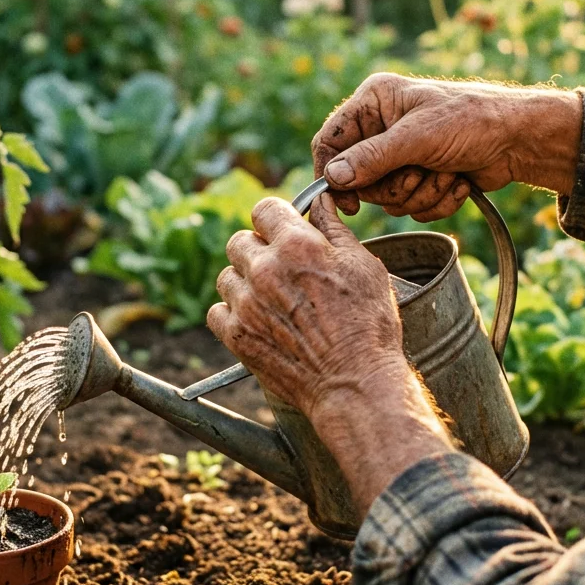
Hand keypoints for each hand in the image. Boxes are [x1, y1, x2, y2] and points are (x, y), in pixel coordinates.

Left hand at [207, 194, 406, 416]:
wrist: (355, 383)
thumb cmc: (368, 326)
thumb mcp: (364, 266)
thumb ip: (336, 229)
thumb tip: (321, 201)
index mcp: (297, 245)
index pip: (265, 209)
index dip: (276, 218)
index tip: (283, 231)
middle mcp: (265, 270)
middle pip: (239, 241)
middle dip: (258, 249)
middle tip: (280, 270)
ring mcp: (246, 304)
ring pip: (226, 276)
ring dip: (244, 283)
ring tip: (271, 300)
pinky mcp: (236, 336)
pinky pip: (216, 311)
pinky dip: (232, 314)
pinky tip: (256, 320)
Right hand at [311, 73, 582, 220]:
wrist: (520, 140)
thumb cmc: (472, 121)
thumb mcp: (417, 137)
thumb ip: (372, 158)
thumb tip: (332, 178)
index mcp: (374, 102)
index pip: (330, 141)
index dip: (333, 173)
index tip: (349, 203)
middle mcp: (382, 127)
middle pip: (359, 179)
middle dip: (396, 185)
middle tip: (421, 172)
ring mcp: (401, 155)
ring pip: (388, 199)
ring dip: (421, 193)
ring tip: (447, 173)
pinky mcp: (420, 178)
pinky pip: (410, 207)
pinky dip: (436, 200)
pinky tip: (458, 182)